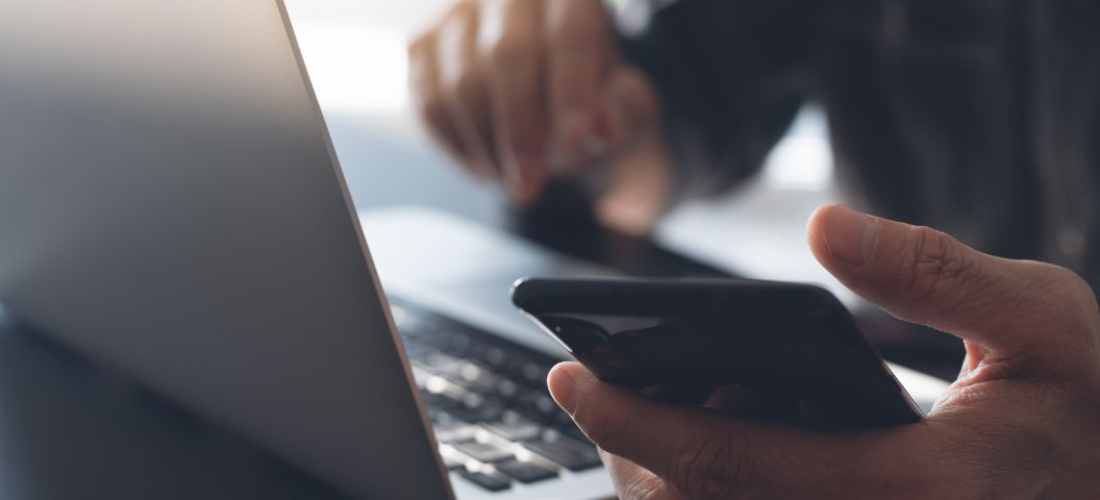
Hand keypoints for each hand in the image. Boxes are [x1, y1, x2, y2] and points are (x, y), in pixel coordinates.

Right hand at [407, 0, 661, 204]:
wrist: (551, 101)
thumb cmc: (592, 99)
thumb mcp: (627, 108)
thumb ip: (626, 114)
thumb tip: (606, 131)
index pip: (569, 35)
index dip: (572, 91)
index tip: (579, 142)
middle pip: (506, 55)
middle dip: (519, 130)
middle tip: (530, 188)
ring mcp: (458, 17)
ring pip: (460, 84)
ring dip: (487, 147)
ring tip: (515, 180)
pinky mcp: (421, 47)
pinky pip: (429, 105)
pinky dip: (458, 148)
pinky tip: (488, 167)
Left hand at [547, 205, 1099, 498]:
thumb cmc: (1081, 402)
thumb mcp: (1043, 322)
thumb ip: (935, 274)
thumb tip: (826, 227)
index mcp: (915, 489)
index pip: (734, 461)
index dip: (635, 419)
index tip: (570, 374)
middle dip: (627, 452)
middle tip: (592, 384)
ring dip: (658, 475)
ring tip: (643, 406)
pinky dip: (707, 486)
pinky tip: (701, 435)